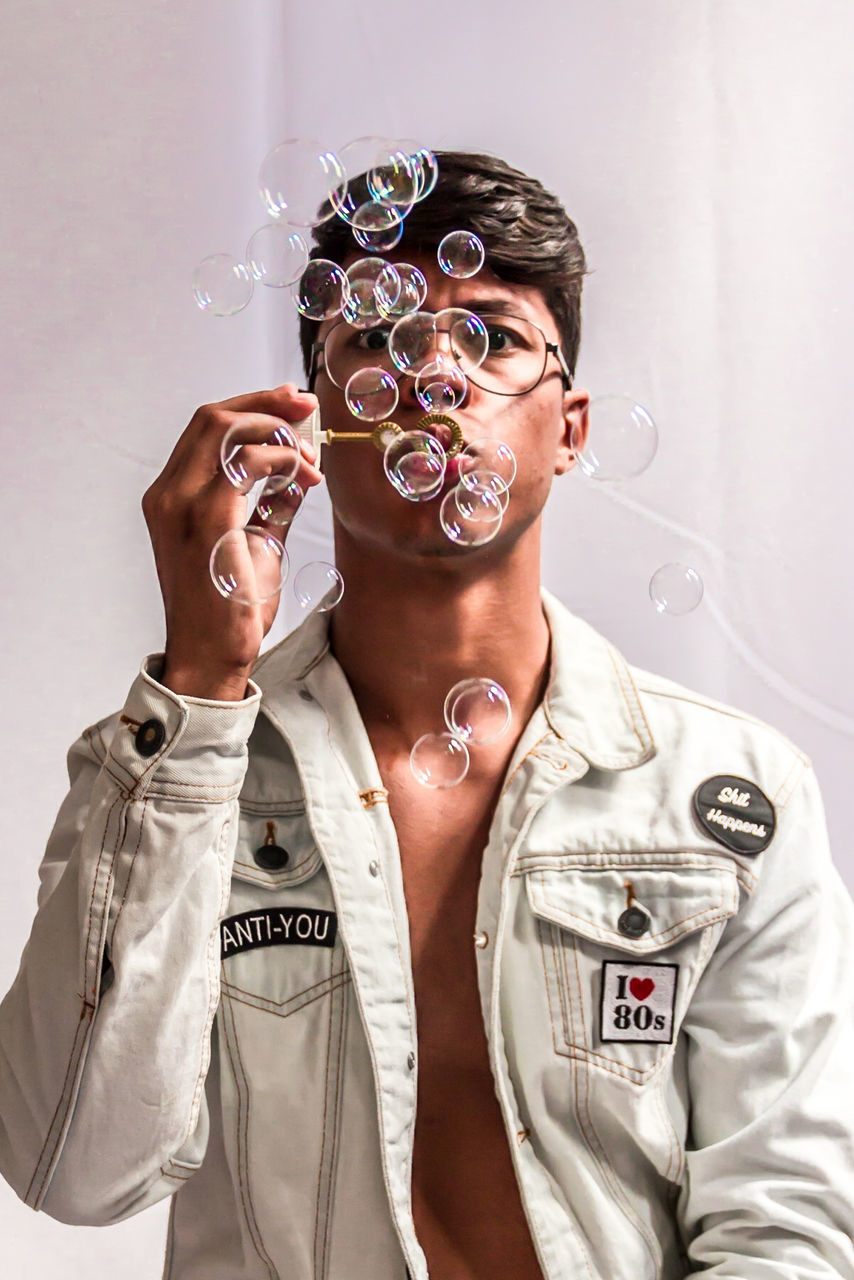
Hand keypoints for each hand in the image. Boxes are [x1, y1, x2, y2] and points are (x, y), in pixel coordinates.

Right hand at [142, 384, 322, 699]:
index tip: (289, 403)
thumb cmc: (231, 608)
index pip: (205, 430)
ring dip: (275, 428)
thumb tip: (299, 475)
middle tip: (306, 404)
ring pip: (224, 428)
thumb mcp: (256, 544)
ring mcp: (181, 504)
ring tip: (309, 453)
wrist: (212, 656)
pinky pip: (246, 462)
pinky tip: (303, 474)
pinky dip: (280, 457)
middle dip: (264, 402)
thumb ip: (272, 506)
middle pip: (212, 417)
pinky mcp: (207, 520)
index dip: (249, 406)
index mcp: (171, 497)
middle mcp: (168, 494)